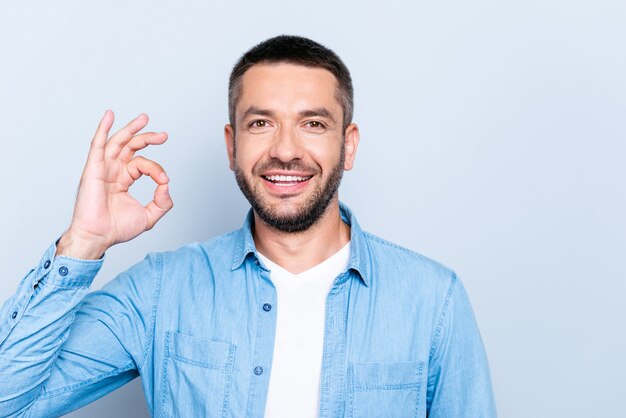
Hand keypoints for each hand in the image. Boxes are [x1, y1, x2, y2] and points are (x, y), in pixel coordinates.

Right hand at [56, 110, 172, 258]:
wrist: (99, 236)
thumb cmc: (117, 229)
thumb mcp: (148, 216)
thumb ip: (162, 202)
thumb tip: (166, 185)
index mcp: (123, 179)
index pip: (143, 164)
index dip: (156, 170)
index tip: (164, 181)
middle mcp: (112, 171)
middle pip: (130, 147)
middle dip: (147, 138)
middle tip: (164, 136)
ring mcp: (102, 168)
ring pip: (117, 142)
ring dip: (131, 129)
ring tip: (145, 118)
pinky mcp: (93, 169)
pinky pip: (98, 145)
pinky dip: (103, 128)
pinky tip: (110, 115)